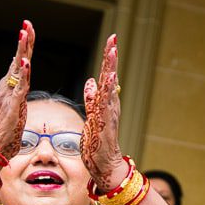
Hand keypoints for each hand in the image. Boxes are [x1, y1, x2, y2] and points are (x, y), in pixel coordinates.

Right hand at [0, 21, 34, 170]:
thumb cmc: (7, 127)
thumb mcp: (16, 103)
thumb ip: (18, 90)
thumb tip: (20, 77)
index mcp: (10, 84)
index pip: (20, 59)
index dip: (25, 43)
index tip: (28, 26)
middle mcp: (8, 85)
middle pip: (19, 58)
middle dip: (24, 40)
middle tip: (26, 23)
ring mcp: (10, 93)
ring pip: (19, 68)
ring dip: (22, 51)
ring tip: (24, 34)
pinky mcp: (13, 104)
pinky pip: (20, 86)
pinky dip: (24, 74)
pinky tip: (26, 62)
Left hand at [82, 34, 124, 189]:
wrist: (105, 166)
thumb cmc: (98, 144)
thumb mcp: (92, 117)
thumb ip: (92, 99)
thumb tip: (91, 81)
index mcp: (105, 103)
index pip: (107, 76)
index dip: (109, 58)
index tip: (111, 39)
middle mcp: (110, 106)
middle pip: (111, 77)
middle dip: (112, 58)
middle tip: (114, 39)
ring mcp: (109, 115)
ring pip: (110, 88)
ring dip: (111, 69)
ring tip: (113, 52)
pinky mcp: (105, 125)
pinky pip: (105, 106)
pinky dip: (107, 92)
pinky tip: (108, 80)